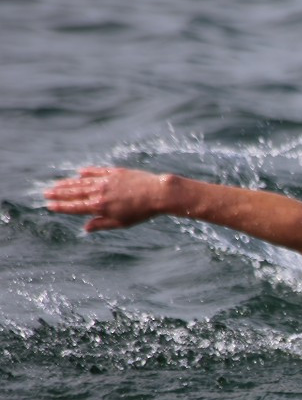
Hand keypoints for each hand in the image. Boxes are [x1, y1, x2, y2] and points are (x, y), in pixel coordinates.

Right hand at [43, 166, 169, 231]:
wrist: (158, 193)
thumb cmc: (141, 212)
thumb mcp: (121, 223)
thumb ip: (102, 224)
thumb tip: (85, 228)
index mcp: (99, 206)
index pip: (75, 207)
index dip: (61, 206)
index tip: (49, 205)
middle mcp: (99, 192)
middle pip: (74, 192)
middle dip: (59, 193)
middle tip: (46, 192)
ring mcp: (106, 181)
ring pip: (82, 181)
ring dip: (68, 183)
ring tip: (57, 184)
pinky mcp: (115, 172)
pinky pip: (97, 171)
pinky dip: (87, 172)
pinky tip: (80, 173)